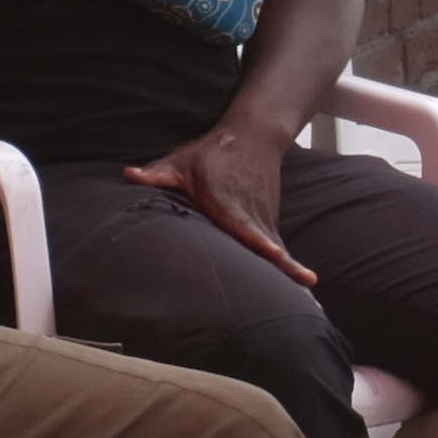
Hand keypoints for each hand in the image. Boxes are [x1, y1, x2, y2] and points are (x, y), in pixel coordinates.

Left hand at [124, 122, 312, 283]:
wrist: (254, 136)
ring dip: (291, 274)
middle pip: (267, 244)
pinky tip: (304, 289)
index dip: (258, 239)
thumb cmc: (213, 152)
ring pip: (276, 250)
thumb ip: (157, 173)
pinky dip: (290, 269)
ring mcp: (264, 217)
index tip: (274, 253)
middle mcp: (251, 211)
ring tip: (308, 302)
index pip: (244, 224)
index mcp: (228, 200)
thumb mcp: (182, 160)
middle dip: (284, 267)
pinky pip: (278, 249)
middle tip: (303, 289)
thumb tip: (129, 174)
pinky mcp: (269, 222)